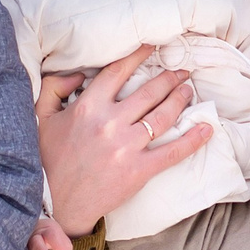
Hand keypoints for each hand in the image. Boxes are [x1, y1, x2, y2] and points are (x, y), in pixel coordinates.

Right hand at [36, 46, 212, 236]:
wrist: (59, 203)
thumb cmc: (50, 160)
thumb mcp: (42, 118)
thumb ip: (54, 88)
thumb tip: (77, 74)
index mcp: (88, 107)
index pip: (119, 72)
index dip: (138, 56)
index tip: (153, 47)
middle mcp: (110, 123)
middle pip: (149, 92)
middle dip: (169, 78)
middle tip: (182, 71)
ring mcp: (127, 147)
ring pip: (163, 115)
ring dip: (180, 99)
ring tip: (188, 90)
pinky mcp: (139, 170)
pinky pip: (173, 151)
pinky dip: (193, 139)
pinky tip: (207, 128)